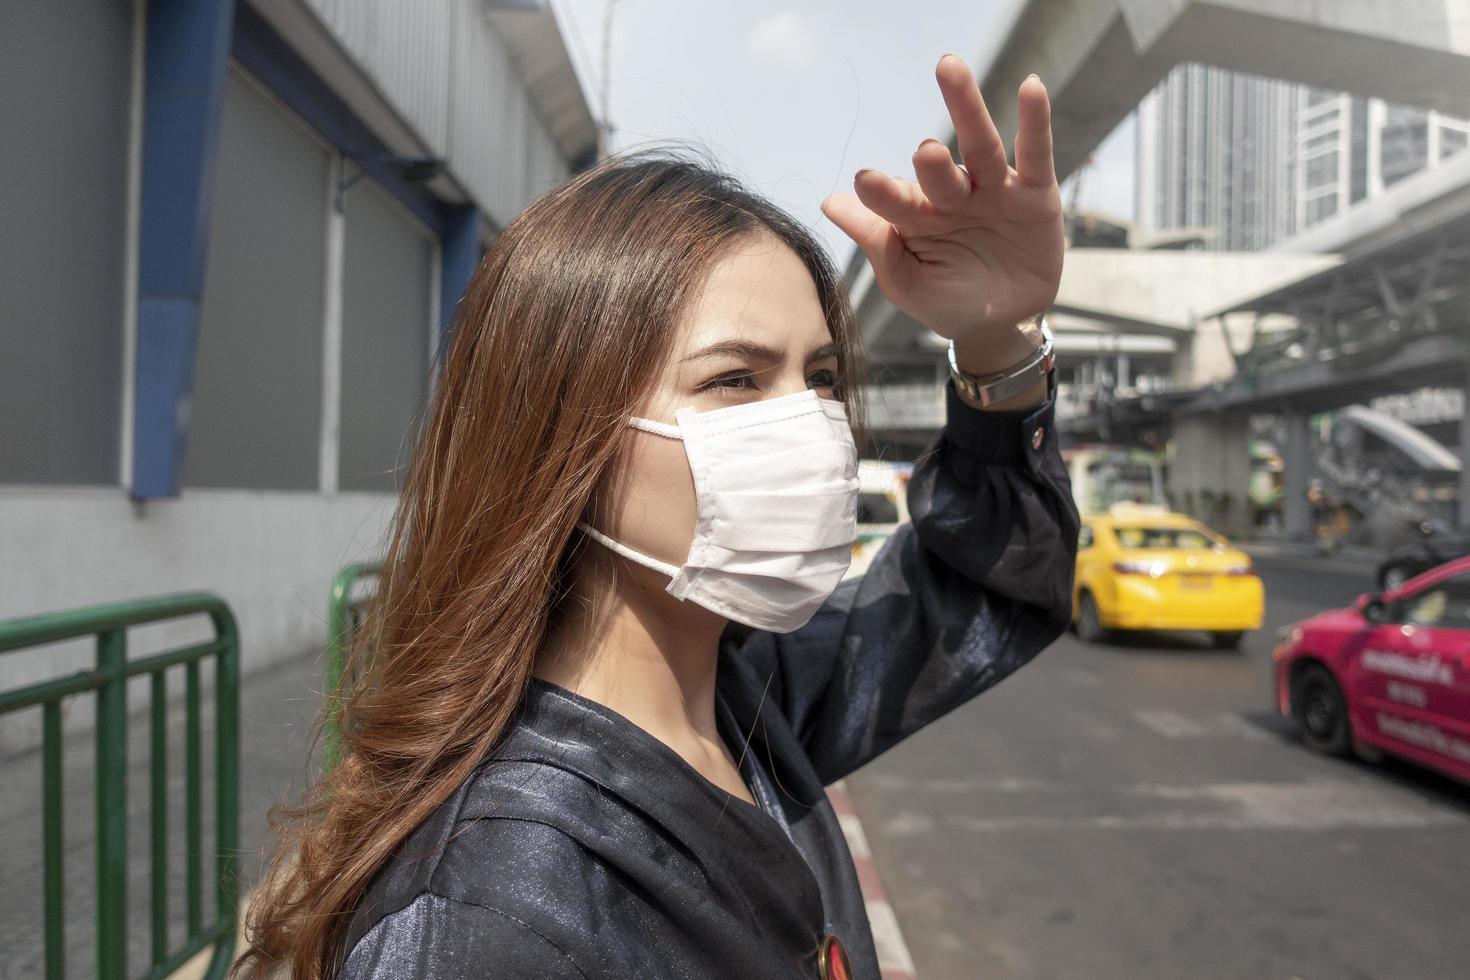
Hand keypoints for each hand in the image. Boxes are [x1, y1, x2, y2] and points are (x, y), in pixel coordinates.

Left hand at [821, 54, 1063, 345]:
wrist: (999, 325)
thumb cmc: (945, 300)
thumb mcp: (906, 281)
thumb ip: (876, 242)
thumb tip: (828, 202)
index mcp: (917, 216)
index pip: (896, 201)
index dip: (881, 193)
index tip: (864, 183)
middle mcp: (953, 196)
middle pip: (938, 166)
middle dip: (930, 157)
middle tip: (923, 149)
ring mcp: (994, 191)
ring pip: (981, 147)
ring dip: (966, 109)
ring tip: (948, 69)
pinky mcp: (1035, 194)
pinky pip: (1034, 153)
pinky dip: (1034, 121)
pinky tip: (1030, 88)